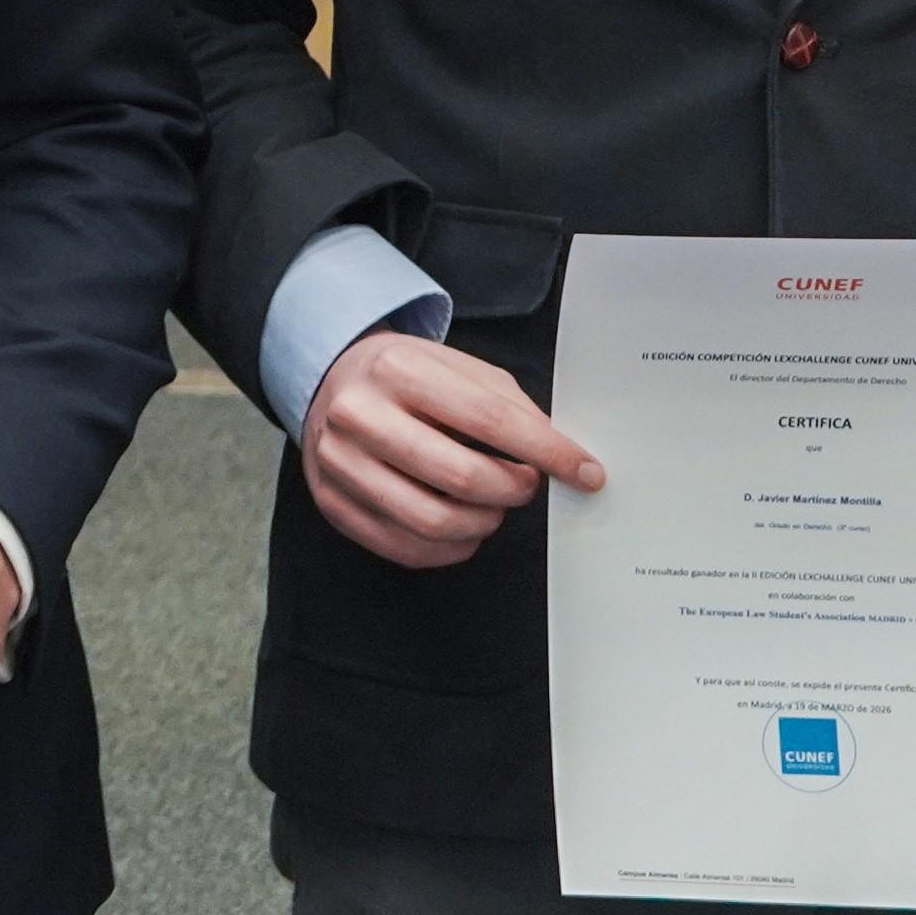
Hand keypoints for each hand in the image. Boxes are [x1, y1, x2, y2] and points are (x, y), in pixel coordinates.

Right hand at [301, 330, 603, 569]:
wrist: (330, 381)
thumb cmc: (404, 377)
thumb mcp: (455, 366)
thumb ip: (506, 404)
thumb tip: (558, 454)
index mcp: (396, 369)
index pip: (490, 419)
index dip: (548, 452)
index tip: (585, 471)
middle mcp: (358, 414)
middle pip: (461, 477)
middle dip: (513, 491)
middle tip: (526, 486)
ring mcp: (338, 462)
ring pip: (432, 522)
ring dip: (483, 523)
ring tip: (492, 507)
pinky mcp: (331, 502)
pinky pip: (404, 548)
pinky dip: (449, 549)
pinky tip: (462, 527)